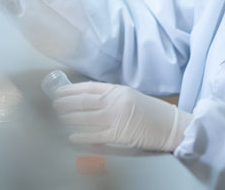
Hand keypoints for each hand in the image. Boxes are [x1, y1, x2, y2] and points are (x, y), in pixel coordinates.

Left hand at [52, 82, 191, 151]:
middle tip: (54, 104)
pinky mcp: (119, 134)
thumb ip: (111, 97)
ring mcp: (116, 118)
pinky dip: (82, 136)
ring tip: (59, 118)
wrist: (171, 125)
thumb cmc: (152, 112)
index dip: (71, 89)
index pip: (88, 88)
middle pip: (84, 102)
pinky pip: (95, 135)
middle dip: (66, 103)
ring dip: (69, 118)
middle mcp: (115, 102)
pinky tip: (72, 136)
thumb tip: (89, 101)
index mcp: (118, 90)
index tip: (59, 91)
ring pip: (86, 117)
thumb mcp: (130, 96)